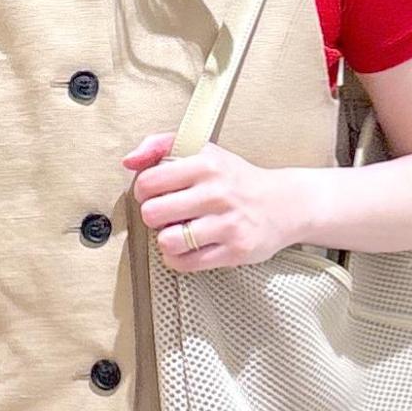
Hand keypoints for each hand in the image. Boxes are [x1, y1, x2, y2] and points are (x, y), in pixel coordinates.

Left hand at [123, 132, 317, 270]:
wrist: (283, 204)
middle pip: (153, 214)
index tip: (155, 195)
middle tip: (167, 216)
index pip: (148, 182)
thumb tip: (128, 161)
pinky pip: (186, 263)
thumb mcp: (203, 150)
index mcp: (205, 163)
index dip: (143, 192)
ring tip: (178, 233)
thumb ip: (161, 146)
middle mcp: (216, 192)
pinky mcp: (234, 251)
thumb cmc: (235, 179)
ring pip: (168, 241)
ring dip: (166, 241)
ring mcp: (226, 223)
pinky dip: (178, 259)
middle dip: (154, 218)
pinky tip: (187, 249)